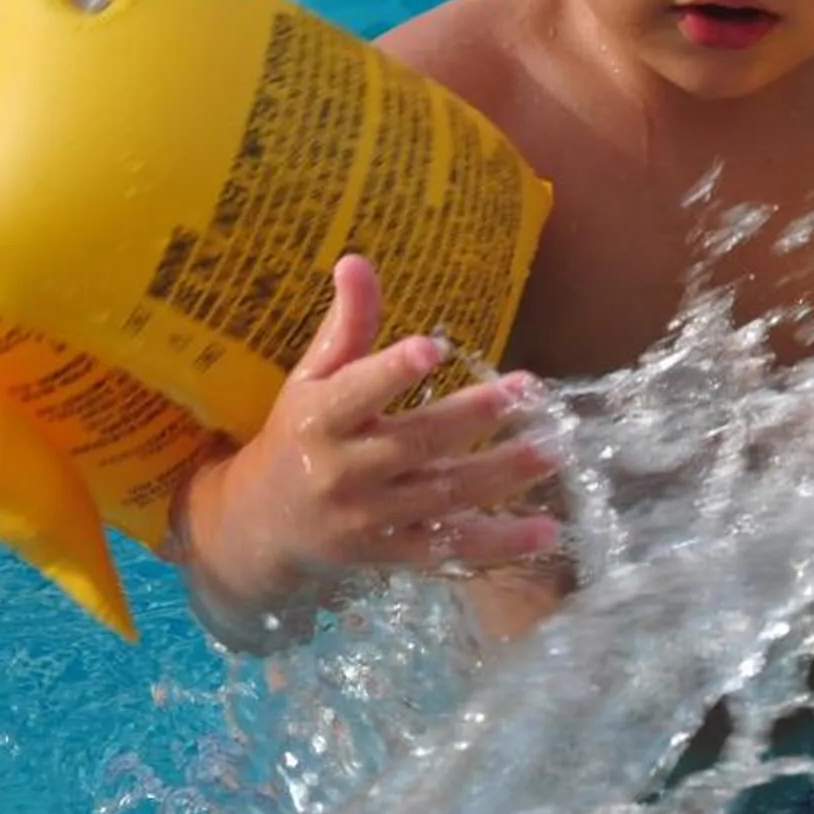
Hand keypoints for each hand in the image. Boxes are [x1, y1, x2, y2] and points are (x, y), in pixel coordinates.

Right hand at [175, 254, 558, 634]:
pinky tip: (545, 530)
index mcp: (322, 418)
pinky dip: (498, 544)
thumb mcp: (311, 378)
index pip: (360, 391)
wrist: (261, 525)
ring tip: (552, 451)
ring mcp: (371, 517)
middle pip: (417, 442)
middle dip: (474, 417)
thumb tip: (357, 261)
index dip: (395, 370)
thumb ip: (347, 325)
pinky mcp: (391, 553)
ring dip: (502, 475)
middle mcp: (345, 470)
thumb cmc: (297, 434)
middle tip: (525, 390)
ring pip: (444, 496)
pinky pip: (450, 550)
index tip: (436, 346)